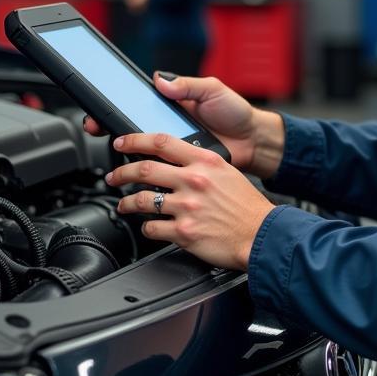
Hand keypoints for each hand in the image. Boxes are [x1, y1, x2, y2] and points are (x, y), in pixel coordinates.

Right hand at [84, 73, 284, 176]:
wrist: (254, 141)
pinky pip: (162, 173)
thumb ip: (187, 85)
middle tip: (97, 132)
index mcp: (171, 106)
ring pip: (144, 155)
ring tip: (116, 157)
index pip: (136, 106)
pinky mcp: (182, 170)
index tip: (99, 113)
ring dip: (127, 157)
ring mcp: (174, 151)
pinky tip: (141, 177)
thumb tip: (160, 80)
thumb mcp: (212, 90)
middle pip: (133, 132)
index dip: (115, 109)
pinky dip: (150, 176)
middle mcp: (168, 130)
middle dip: (111, 132)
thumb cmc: (235, 113)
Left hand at [106, 133, 273, 269]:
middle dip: (121, 172)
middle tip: (113, 176)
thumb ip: (201, 163)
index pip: (161, 142)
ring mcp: (187, 207)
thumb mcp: (227, 172)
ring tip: (123, 205)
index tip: (122, 143)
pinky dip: (146, 228)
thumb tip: (177, 161)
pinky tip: (148, 227)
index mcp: (204, 162)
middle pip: (144, 169)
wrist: (262, 235)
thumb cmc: (248, 207)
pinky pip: (152, 228)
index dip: (135, 140)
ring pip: (141, 200)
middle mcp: (193, 181)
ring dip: (127, 203)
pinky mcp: (184, 232)